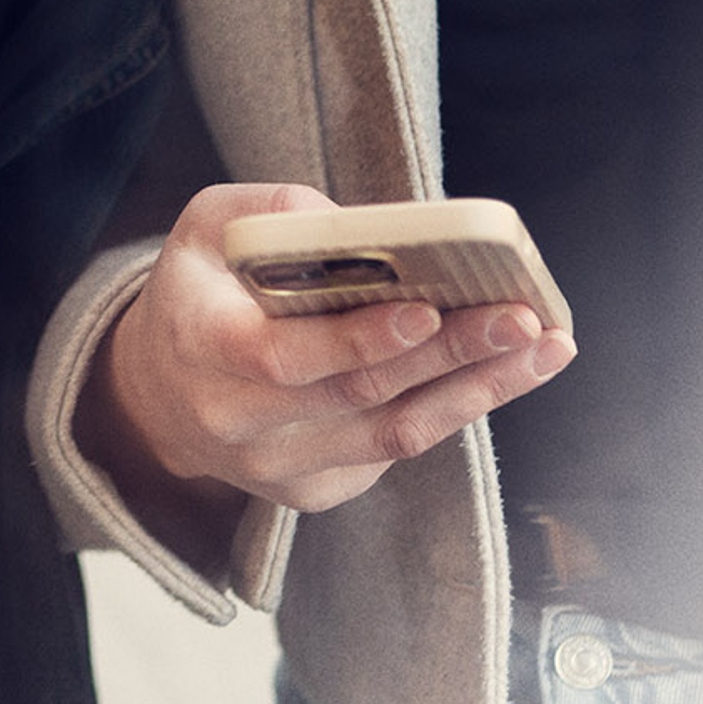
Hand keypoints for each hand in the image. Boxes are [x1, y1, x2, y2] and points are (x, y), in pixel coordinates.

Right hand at [79, 184, 572, 547]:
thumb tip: (365, 227)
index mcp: (202, 346)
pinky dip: (453, 407)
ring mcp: (279, 466)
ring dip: (478, 389)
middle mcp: (238, 420)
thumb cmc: (197, 292)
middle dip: (451, 355)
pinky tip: (499, 372)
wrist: (159, 395)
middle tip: (522, 318)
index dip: (359, 338)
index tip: (427, 308)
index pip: (284, 356)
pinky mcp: (315, 490)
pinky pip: (394, 450)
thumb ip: (273, 213)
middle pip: (360, 396)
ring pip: (394, 433)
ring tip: (543, 347)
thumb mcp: (205, 227)